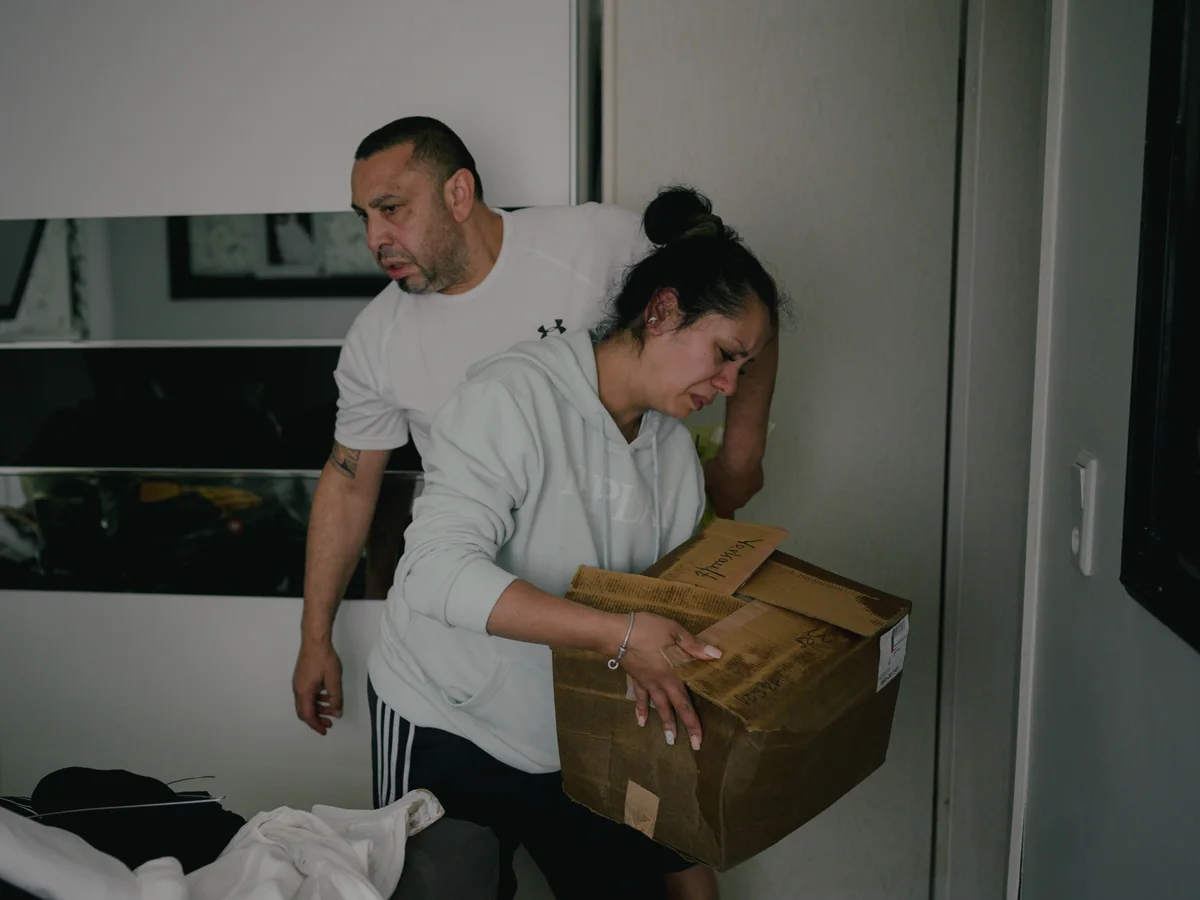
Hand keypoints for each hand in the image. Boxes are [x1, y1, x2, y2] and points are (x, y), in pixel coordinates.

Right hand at [293, 639, 342, 733]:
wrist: (315, 640)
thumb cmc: (324, 659)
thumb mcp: (334, 680)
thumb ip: (336, 698)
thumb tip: (336, 713)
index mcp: (304, 692)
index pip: (308, 715)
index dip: (316, 725)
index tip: (325, 731)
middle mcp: (298, 690)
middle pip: (304, 711)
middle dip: (317, 719)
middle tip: (329, 723)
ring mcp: (298, 683)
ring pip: (306, 702)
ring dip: (318, 708)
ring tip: (331, 710)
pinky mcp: (301, 677)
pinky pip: (307, 694)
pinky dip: (316, 699)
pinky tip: (327, 696)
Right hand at [619, 613, 721, 750]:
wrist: (616, 633)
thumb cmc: (647, 629)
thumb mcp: (673, 631)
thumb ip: (693, 645)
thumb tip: (716, 655)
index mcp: (673, 675)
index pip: (685, 704)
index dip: (693, 723)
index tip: (699, 741)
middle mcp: (661, 684)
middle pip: (675, 709)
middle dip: (685, 728)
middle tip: (693, 747)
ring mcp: (647, 683)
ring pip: (658, 707)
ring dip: (665, 723)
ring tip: (669, 740)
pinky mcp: (636, 678)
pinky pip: (639, 697)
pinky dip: (640, 709)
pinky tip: (641, 721)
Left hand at [703, 455, 763, 518]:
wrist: (742, 458)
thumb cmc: (720, 470)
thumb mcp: (707, 479)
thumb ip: (709, 487)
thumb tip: (710, 488)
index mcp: (725, 505)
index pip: (721, 513)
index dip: (717, 507)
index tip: (714, 500)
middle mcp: (740, 504)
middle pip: (733, 503)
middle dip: (728, 496)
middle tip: (722, 484)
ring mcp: (751, 494)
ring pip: (743, 493)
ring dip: (739, 486)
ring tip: (734, 473)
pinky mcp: (759, 483)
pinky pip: (750, 483)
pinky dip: (747, 477)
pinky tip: (743, 467)